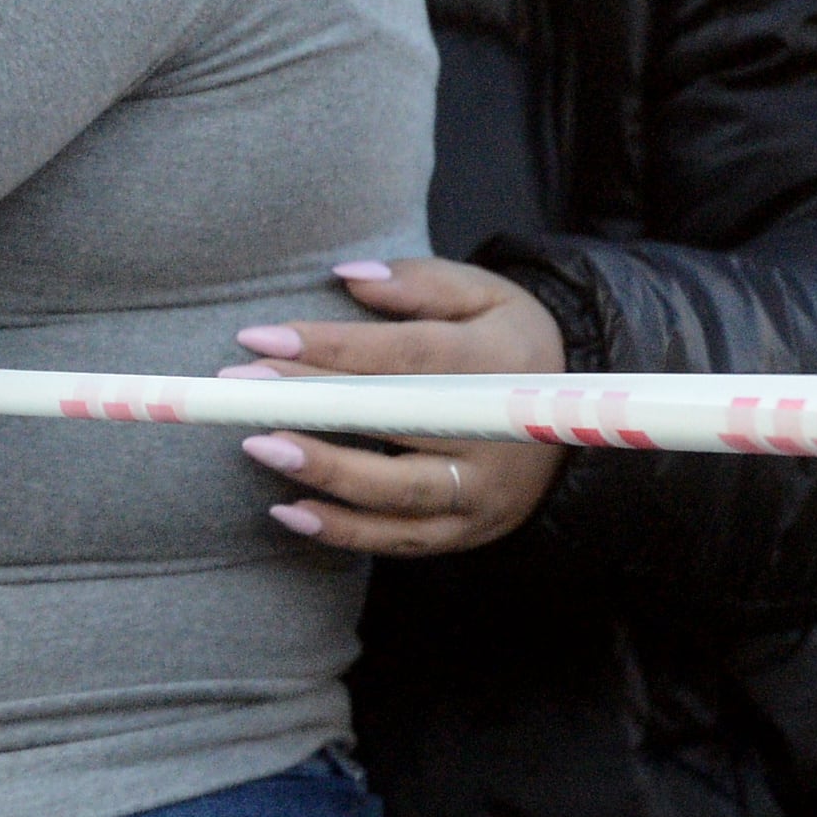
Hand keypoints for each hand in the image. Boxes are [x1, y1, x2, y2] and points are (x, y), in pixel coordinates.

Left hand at [224, 257, 567, 554]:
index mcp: (493, 364)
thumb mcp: (482, 294)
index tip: (259, 338)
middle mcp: (491, 433)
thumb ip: (418, 283)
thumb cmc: (510, 344)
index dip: (328, 346)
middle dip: (312, 407)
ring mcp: (482, 490)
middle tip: (241, 393)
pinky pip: (401, 540)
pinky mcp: (469, 530)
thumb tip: (349, 277)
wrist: (575, 418)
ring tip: (258, 446)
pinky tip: (289, 510)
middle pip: (392, 423)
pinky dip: (344, 530)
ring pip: (395, 491)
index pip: (401, 355)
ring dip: (322, 471)